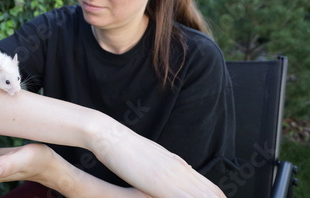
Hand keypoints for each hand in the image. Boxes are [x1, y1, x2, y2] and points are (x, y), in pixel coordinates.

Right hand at [88, 123, 225, 197]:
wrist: (110, 135)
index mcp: (178, 165)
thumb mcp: (150, 157)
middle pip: (213, 193)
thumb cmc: (124, 147)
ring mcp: (172, 175)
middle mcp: (180, 168)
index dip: (217, 197)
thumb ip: (168, 166)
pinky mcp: (161, 182)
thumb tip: (184, 169)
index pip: (209, 187)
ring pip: (205, 195)